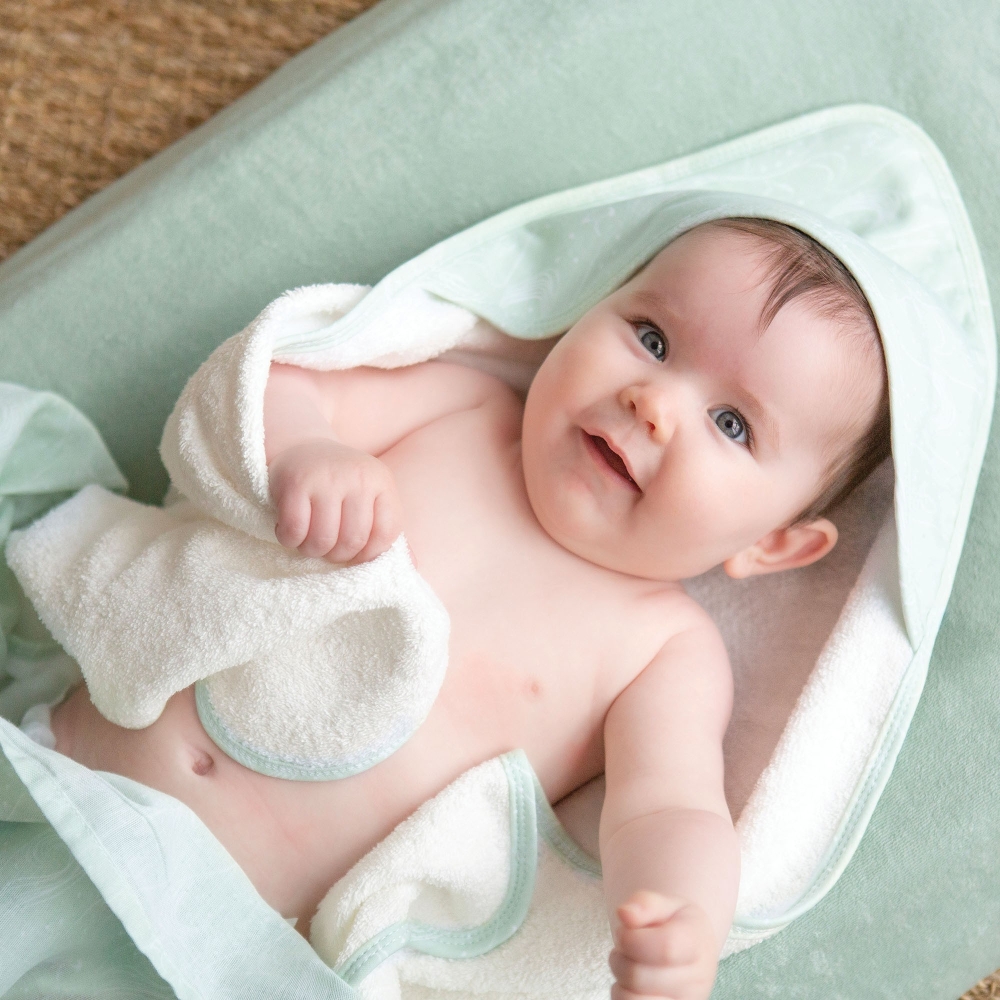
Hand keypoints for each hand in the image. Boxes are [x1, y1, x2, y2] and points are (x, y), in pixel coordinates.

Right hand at [268, 439, 401, 563]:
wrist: (302, 447)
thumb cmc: (340, 483)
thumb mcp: (370, 497)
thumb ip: (387, 529)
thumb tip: (414, 565)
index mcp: (381, 481)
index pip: (387, 533)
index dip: (369, 554)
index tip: (354, 554)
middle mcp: (358, 477)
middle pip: (353, 541)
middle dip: (337, 555)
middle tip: (327, 549)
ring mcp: (327, 478)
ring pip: (323, 539)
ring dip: (312, 550)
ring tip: (309, 542)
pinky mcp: (296, 483)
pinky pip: (295, 530)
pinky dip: (289, 540)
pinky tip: (290, 532)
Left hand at [609, 891, 717, 999]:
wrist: (692, 949)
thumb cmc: (675, 924)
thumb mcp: (665, 904)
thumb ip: (645, 904)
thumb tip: (624, 914)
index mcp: (696, 944)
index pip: (664, 948)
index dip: (632, 939)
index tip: (626, 929)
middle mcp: (696, 980)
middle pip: (638, 975)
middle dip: (621, 955)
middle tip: (627, 944)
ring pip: (631, 999)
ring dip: (620, 978)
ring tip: (631, 964)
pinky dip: (623, 994)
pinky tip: (634, 983)